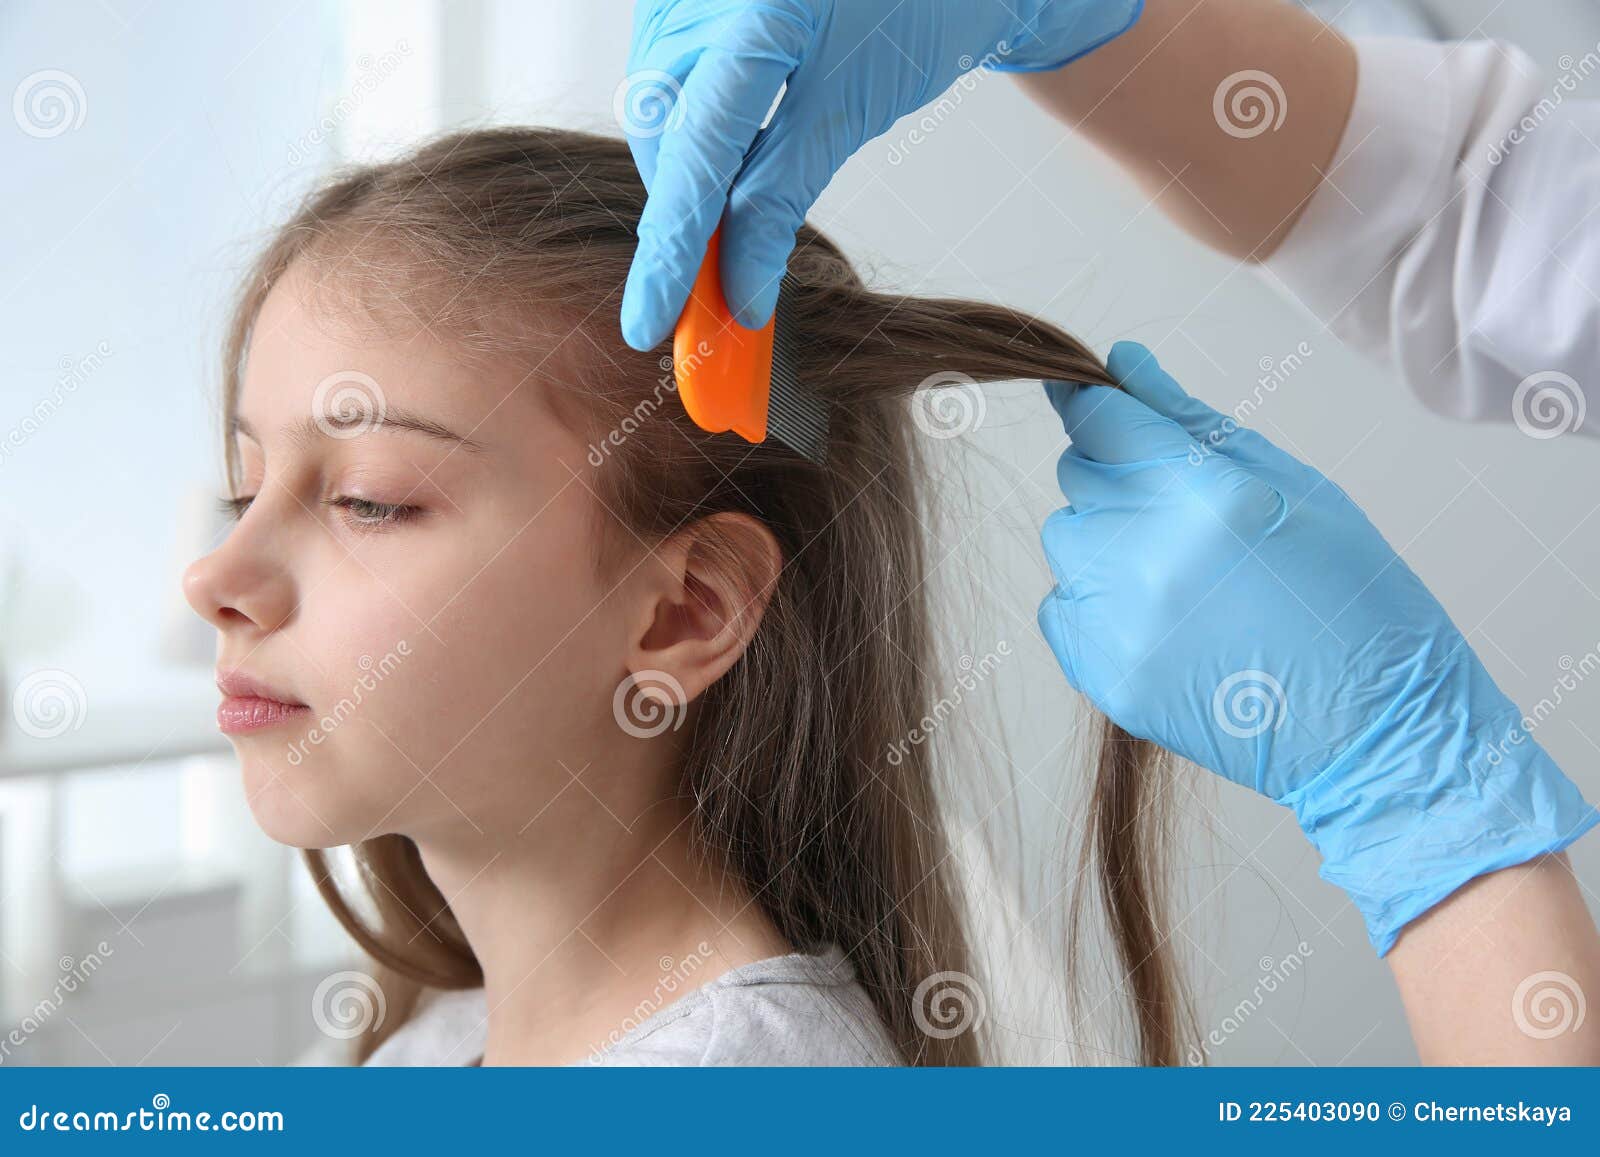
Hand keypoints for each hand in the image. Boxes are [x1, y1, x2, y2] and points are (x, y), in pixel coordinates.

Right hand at [618, 0, 1142, 349]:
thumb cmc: (912, 11)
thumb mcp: (850, 110)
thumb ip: (780, 199)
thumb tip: (739, 292)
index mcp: (752, 17)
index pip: (694, 158)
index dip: (670, 253)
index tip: (650, 327)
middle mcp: (695, 3)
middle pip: (666, 144)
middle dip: (686, 225)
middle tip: (711, 300)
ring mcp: (677, 0)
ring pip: (661, 123)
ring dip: (692, 186)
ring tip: (729, 227)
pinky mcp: (677, 5)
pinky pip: (670, 91)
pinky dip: (697, 143)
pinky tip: (730, 171)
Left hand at [1037, 342, 1597, 952]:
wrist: (1374, 731)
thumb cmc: (1352, 599)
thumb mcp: (1296, 487)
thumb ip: (1194, 423)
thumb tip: (1123, 362)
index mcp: (1207, 497)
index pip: (1100, 420)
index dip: (1091, 400)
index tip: (1085, 392)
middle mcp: (1148, 557)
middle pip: (1078, 476)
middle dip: (1119, 476)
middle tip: (1185, 513)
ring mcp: (1119, 624)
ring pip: (1065, 539)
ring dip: (1106, 540)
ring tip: (1182, 572)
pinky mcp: (1102, 676)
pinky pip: (1061, 607)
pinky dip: (1097, 602)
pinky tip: (1164, 618)